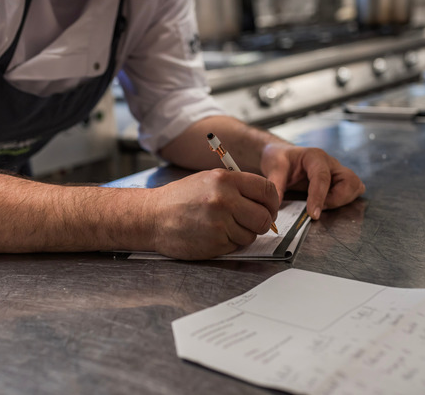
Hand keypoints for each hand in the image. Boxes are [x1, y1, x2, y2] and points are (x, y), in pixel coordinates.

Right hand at [148, 169, 279, 259]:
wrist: (153, 217)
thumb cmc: (180, 199)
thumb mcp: (209, 180)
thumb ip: (237, 187)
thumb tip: (265, 201)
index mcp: (226, 179)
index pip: (267, 190)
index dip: (272, 202)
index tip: (269, 208)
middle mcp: (225, 199)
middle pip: (264, 217)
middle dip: (261, 223)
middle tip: (250, 222)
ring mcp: (220, 222)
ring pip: (252, 234)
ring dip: (242, 234)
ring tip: (223, 227)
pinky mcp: (215, 242)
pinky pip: (236, 246)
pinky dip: (229, 243)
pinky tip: (213, 235)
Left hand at [260, 143, 364, 219]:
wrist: (282, 155)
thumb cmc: (279, 158)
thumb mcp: (274, 166)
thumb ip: (276, 185)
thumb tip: (276, 207)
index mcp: (315, 157)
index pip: (322, 177)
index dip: (319, 197)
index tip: (313, 214)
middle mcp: (331, 163)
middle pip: (349, 181)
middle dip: (336, 199)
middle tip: (318, 208)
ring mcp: (338, 172)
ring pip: (355, 186)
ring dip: (342, 200)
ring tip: (322, 205)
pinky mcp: (340, 181)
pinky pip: (353, 191)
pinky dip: (345, 200)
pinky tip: (329, 203)